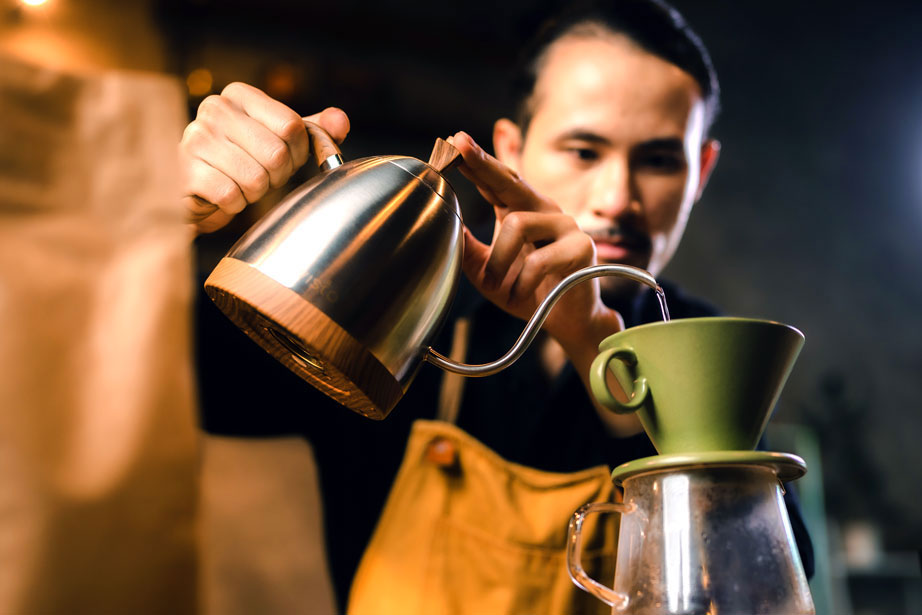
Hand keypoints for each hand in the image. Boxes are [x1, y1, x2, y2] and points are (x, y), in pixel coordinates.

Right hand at [180, 82, 349, 232]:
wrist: (197, 190)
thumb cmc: (244, 161)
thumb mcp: (281, 140)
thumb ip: (313, 130)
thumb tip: (340, 121)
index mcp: (239, 95)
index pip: (293, 126)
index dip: (298, 153)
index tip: (285, 158)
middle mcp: (214, 109)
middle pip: (277, 154)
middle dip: (277, 176)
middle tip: (260, 176)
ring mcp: (196, 138)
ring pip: (256, 179)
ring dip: (255, 192)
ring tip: (239, 183)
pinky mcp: (186, 171)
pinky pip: (232, 197)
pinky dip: (234, 205)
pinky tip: (222, 195)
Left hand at [450, 132, 622, 353]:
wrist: (567, 321)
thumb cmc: (527, 292)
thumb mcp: (487, 272)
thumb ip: (469, 249)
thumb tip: (446, 224)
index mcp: (521, 211)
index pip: (496, 180)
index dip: (476, 160)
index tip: (454, 141)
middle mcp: (544, 210)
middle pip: (511, 179)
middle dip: (483, 163)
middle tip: (460, 146)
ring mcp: (565, 225)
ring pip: (517, 224)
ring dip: (498, 261)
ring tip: (495, 284)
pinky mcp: (581, 248)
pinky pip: (538, 260)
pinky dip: (521, 282)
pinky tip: (520, 295)